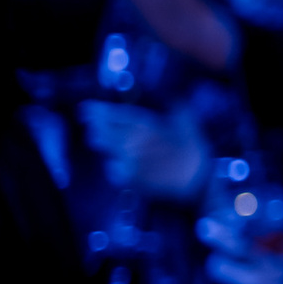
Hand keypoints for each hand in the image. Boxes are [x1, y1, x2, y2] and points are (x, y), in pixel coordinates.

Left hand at [80, 100, 209, 199]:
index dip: (97, 111)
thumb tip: (174, 98)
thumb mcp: (191, 128)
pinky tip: (114, 161)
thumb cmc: (194, 155)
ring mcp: (127, 161)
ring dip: (100, 142)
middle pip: (102, 132)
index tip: (86, 107)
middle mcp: (131, 143)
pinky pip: (111, 168)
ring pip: (104, 149)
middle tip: (91, 122)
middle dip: (94, 126)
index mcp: (145, 127)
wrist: (196, 185)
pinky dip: (111, 163)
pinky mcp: (129, 177)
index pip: (113, 115)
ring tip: (98, 138)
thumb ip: (179, 111)